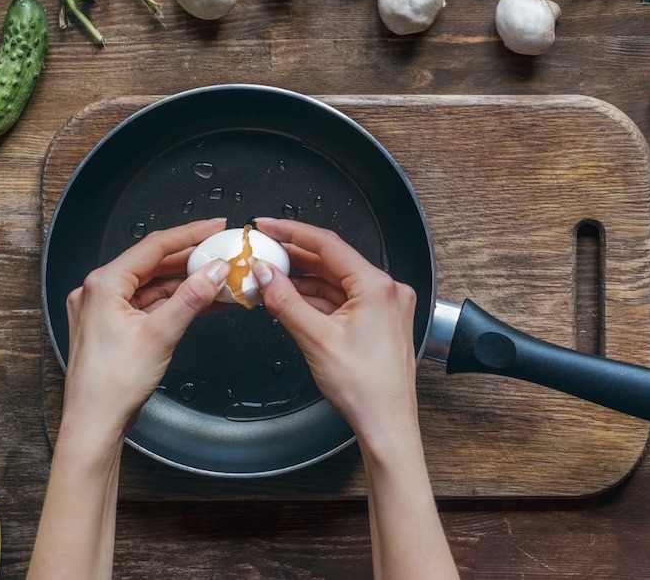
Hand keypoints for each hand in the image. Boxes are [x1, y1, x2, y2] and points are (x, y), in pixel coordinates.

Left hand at [62, 217, 229, 437]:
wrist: (95, 424)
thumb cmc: (111, 385)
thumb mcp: (160, 334)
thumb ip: (191, 297)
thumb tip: (214, 271)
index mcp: (103, 284)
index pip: (154, 246)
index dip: (190, 234)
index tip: (215, 227)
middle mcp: (99, 291)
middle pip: (153, 264)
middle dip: (190, 260)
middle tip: (222, 252)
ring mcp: (104, 310)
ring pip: (152, 285)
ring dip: (185, 283)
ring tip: (219, 279)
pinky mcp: (112, 327)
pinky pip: (148, 304)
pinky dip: (174, 302)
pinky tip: (201, 301)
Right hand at [251, 218, 419, 453]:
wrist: (386, 424)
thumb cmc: (365, 389)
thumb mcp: (316, 339)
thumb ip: (286, 301)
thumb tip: (264, 273)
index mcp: (377, 286)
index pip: (328, 245)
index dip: (292, 232)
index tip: (267, 226)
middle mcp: (387, 290)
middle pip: (332, 261)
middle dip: (295, 256)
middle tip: (263, 248)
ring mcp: (384, 306)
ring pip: (336, 281)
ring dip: (303, 279)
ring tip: (269, 275)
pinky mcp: (379, 321)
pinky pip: (342, 299)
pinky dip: (316, 298)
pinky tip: (291, 297)